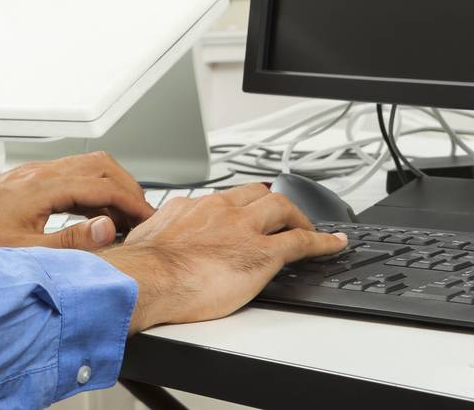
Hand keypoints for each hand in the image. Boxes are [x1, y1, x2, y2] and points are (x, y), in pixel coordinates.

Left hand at [0, 151, 153, 250]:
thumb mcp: (23, 251)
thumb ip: (69, 242)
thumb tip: (107, 228)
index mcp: (42, 186)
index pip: (103, 185)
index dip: (133, 201)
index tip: (150, 219)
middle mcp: (36, 173)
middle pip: (98, 165)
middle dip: (127, 187)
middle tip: (143, 214)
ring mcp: (28, 175)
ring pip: (83, 166)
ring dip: (108, 185)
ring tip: (122, 215)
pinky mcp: (20, 182)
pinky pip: (67, 174)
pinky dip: (88, 187)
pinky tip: (87, 211)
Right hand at [102, 183, 347, 330]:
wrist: (146, 279)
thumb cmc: (139, 269)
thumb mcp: (144, 242)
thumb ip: (154, 239)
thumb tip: (145, 250)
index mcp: (189, 208)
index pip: (223, 199)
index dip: (240, 206)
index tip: (244, 213)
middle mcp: (218, 210)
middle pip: (257, 194)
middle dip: (273, 204)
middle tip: (283, 217)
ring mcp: (243, 229)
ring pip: (282, 209)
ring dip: (299, 217)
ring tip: (310, 228)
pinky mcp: (262, 253)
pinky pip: (302, 241)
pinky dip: (322, 242)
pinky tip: (334, 245)